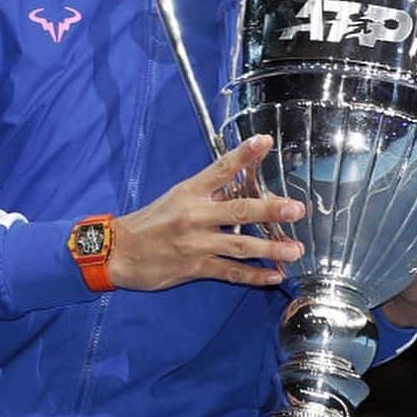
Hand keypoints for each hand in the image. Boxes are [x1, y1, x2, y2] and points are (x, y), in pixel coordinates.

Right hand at [108, 134, 305, 289]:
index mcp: (190, 192)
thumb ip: (208, 191)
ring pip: (240, 246)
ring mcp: (196, 243)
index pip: (220, 168)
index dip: (244, 155)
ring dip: (271, 248)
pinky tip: (274, 275)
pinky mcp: (195, 267)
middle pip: (238, 210)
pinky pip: (231, 272)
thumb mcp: (176, 197)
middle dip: (270, 210)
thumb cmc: (152, 221)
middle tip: (296, 209)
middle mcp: (195, 215)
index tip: (265, 141)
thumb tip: (242, 181)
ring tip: (295, 249)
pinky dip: (254, 275)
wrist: (119, 252)